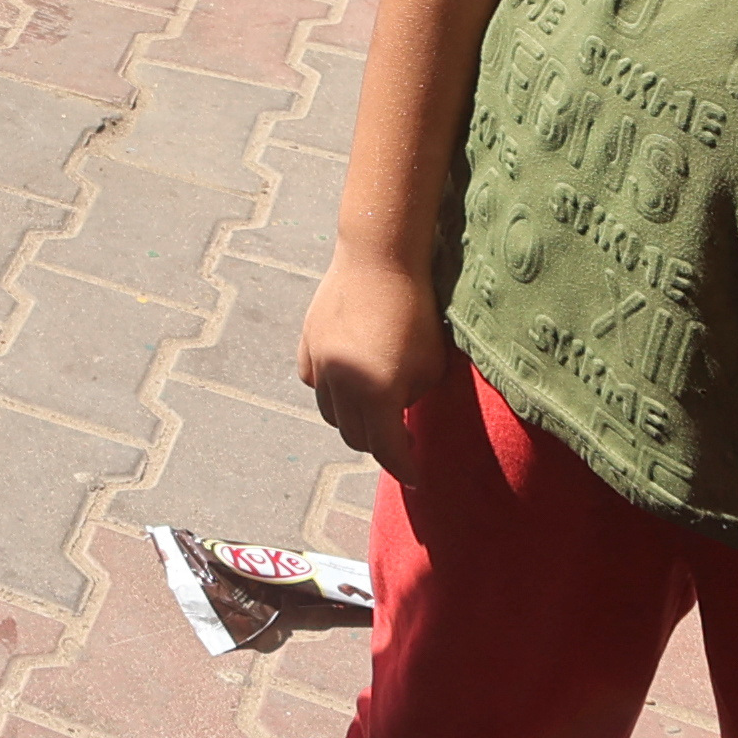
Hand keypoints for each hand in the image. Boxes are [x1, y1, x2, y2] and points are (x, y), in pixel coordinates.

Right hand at [294, 254, 451, 476]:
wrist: (379, 257)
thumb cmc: (416, 311)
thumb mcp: (430, 365)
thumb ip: (411, 398)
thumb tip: (398, 413)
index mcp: (377, 394)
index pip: (388, 450)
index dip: (405, 469)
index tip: (416, 480)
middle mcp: (342, 384)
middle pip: (356, 436)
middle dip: (379, 444)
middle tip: (399, 439)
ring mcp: (320, 362)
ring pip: (330, 412)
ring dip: (352, 418)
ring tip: (373, 409)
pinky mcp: (307, 341)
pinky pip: (313, 381)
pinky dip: (330, 390)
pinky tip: (348, 379)